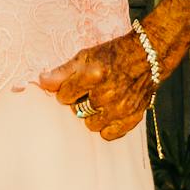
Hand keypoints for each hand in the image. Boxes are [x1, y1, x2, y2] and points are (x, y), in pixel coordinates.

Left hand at [37, 30, 156, 140]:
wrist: (147, 56)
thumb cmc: (113, 54)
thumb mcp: (86, 56)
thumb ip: (62, 71)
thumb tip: (42, 82)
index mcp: (92, 75)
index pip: (64, 95)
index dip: (67, 90)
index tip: (75, 85)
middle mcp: (106, 94)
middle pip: (77, 111)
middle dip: (79, 102)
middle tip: (89, 92)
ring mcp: (120, 108)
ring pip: (91, 125)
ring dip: (92, 115)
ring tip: (100, 102)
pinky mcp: (132, 118)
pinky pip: (109, 134)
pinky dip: (107, 126)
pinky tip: (109, 113)